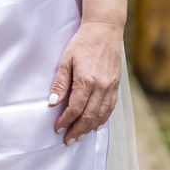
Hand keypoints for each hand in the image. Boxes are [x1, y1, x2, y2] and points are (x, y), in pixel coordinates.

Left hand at [48, 21, 121, 144]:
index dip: (66, 121)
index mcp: (87, 80)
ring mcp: (111, 86)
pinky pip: (111, 107)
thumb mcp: (66, 60)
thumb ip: (60, 83)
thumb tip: (53, 103)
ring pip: (102, 114)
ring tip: (80, 136)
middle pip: (89, 116)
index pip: (76, 108)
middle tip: (68, 140)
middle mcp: (101, 86)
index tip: (58, 128)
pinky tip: (96, 125)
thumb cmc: (83, 43)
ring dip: (90, 128)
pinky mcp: (116, 85)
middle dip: (78, 130)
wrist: (104, 30)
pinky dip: (103, 119)